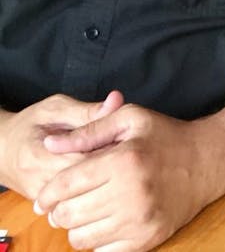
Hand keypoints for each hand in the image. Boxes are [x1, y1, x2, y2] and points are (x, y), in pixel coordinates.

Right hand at [0, 91, 122, 198]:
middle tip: (128, 150)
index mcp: (39, 156)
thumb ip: (86, 110)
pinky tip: (104, 173)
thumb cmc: (29, 125)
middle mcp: (40, 183)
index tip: (127, 137)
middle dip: (112, 165)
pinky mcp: (50, 206)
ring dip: (105, 178)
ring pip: (85, 195)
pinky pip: (79, 201)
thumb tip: (117, 101)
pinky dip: (95, 188)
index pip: (84, 160)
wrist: (1, 150)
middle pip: (88, 181)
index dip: (111, 148)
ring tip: (117, 161)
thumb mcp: (55, 109)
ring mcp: (44, 199)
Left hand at [35, 101, 224, 251]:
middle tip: (65, 204)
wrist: (210, 160)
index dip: (46, 194)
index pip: (64, 185)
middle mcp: (131, 194)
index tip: (43, 197)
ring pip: (81, 238)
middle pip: (68, 215)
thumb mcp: (131, 119)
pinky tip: (107, 223)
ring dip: (78, 227)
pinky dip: (98, 241)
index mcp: (123, 161)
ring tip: (88, 212)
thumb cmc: (167, 136)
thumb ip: (88, 131)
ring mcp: (140, 220)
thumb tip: (49, 145)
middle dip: (59, 210)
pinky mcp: (149, 238)